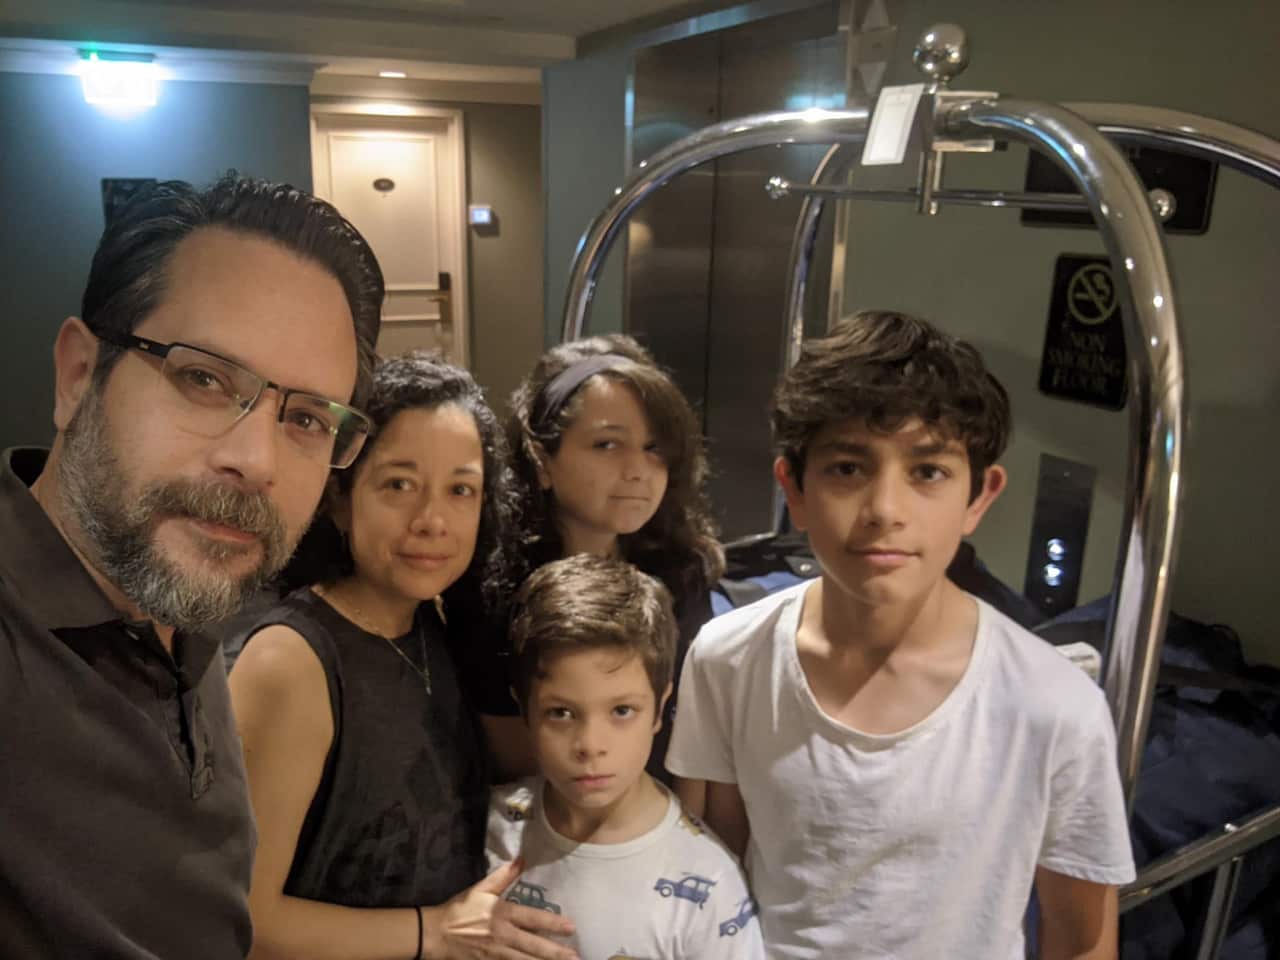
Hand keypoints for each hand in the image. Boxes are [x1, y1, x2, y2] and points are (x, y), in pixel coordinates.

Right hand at [425, 860, 577, 959]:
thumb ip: (503, 876)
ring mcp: (495, 954)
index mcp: (502, 913)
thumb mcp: (480, 888)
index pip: (532, 918)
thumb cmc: (460, 909)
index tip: (571, 927)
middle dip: (555, 952)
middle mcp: (502, 935)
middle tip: (575, 957)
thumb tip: (522, 858)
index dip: (552, 924)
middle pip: (533, 945)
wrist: (435, 933)